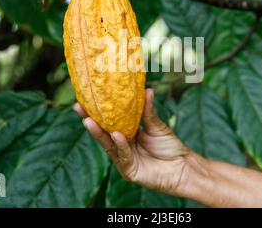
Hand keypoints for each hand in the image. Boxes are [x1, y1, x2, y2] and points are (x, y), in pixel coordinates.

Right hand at [73, 89, 199, 194]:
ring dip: (98, 133)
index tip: (85, 99)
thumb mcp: (157, 126)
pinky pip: (122, 156)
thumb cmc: (170, 147)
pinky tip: (117, 135)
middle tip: (78, 107)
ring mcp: (123, 159)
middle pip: (102, 132)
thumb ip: (148, 111)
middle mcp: (121, 146)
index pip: (108, 121)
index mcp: (126, 133)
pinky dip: (120, 145)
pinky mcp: (128, 171)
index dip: (97, 111)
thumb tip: (147, 89)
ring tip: (88, 120)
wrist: (183, 167)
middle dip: (89, 120)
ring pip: (107, 144)